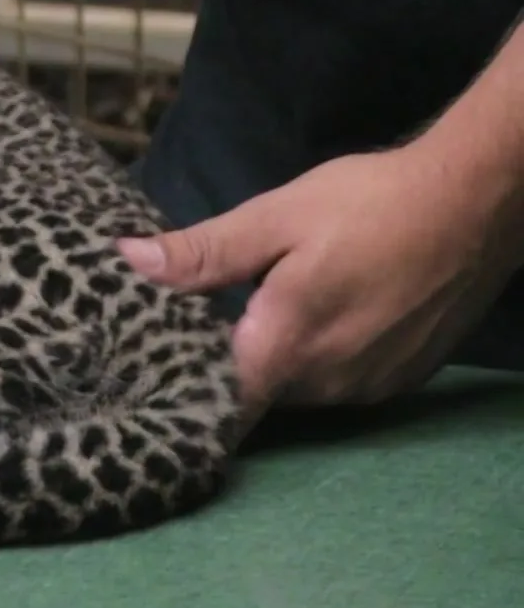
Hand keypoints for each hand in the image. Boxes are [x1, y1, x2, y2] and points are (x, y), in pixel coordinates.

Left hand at [117, 140, 523, 413]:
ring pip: (297, 389)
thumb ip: (203, 253)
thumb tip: (129, 262)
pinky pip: (339, 382)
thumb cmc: (370, 204)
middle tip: (197, 324)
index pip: (219, 405)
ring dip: (276, 361)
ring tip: (253, 315)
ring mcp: (370, 387)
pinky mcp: (400, 379)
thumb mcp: (275, 218)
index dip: (183, 393)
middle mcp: (328, 384)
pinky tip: (317, 317)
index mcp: (287, 348)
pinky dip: (320, 358)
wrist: (477, 202)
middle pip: (255, 394)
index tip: (153, 375)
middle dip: (227, 365)